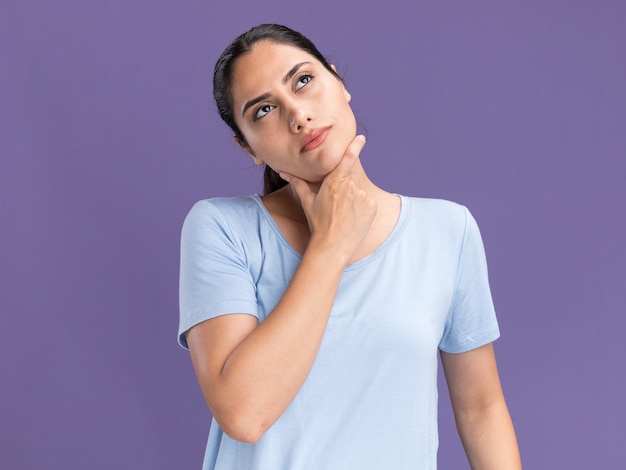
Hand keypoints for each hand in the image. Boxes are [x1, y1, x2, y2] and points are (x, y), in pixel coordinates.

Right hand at [281, 135, 376, 261]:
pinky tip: (354, 219)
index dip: (355, 146)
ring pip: (360, 193)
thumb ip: (298, 183)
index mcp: (334, 182)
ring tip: (344, 215)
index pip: (348, 158)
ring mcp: (363, 196)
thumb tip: (283, 171)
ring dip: (355, 200)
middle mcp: (350, 186)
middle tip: (338, 206)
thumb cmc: (318, 223)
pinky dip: (363, 209)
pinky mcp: (372, 207)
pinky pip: (368, 203)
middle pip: (351, 180)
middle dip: (346, 190)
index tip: (361, 138)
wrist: (332, 246)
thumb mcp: (307, 202)